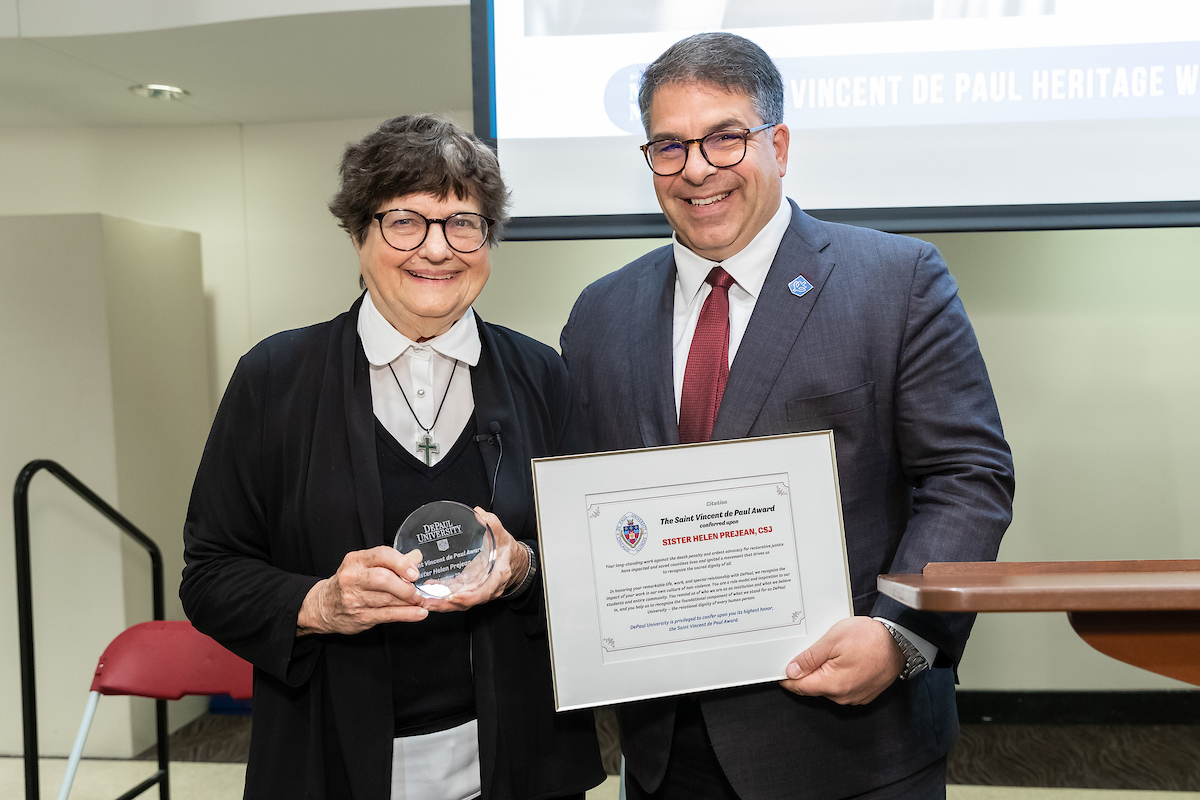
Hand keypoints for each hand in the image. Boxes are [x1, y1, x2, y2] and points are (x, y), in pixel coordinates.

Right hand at [296, 546, 427, 635]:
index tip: (415, 572)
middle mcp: (352, 578)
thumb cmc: (349, 583)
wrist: (322, 607)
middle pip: (383, 578)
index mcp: (356, 560)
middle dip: (405, 586)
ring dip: (409, 601)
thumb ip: (391, 562)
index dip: (401, 563)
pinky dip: (407, 615)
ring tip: (421, 601)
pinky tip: (419, 614)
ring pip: (387, 599)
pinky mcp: (360, 617)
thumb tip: (416, 557)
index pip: (381, 555)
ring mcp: (354, 598)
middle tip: (418, 590)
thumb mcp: (364, 566)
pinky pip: (387, 615)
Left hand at [421, 508, 530, 612]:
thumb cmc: (508, 550)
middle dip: (446, 604)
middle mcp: (488, 588)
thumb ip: (492, 524)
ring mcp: (478, 591)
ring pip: (459, 603)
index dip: (468, 596)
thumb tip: (479, 513)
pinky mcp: (470, 590)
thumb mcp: (502, 535)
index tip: (453, 596)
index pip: (483, 592)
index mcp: (497, 576)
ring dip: (441, 604)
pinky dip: (442, 597)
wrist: (513, 561)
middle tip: (428, 602)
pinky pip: (456, 597)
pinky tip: (428, 592)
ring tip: (423, 600)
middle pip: (466, 602)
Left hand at [779, 617, 904, 704]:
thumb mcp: (833, 640)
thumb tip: (791, 671)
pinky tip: (844, 660)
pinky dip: (838, 676)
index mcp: (832, 685)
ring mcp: (855, 697)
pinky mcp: (863, 694)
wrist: (900, 642)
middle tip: (811, 651)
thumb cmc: (870, 638)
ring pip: (828, 688)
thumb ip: (809, 658)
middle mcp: (843, 697)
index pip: (800, 687)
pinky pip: (842, 688)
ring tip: (832, 653)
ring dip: (824, 674)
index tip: (783, 668)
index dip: (788, 677)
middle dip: (808, 672)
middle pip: (813, 687)